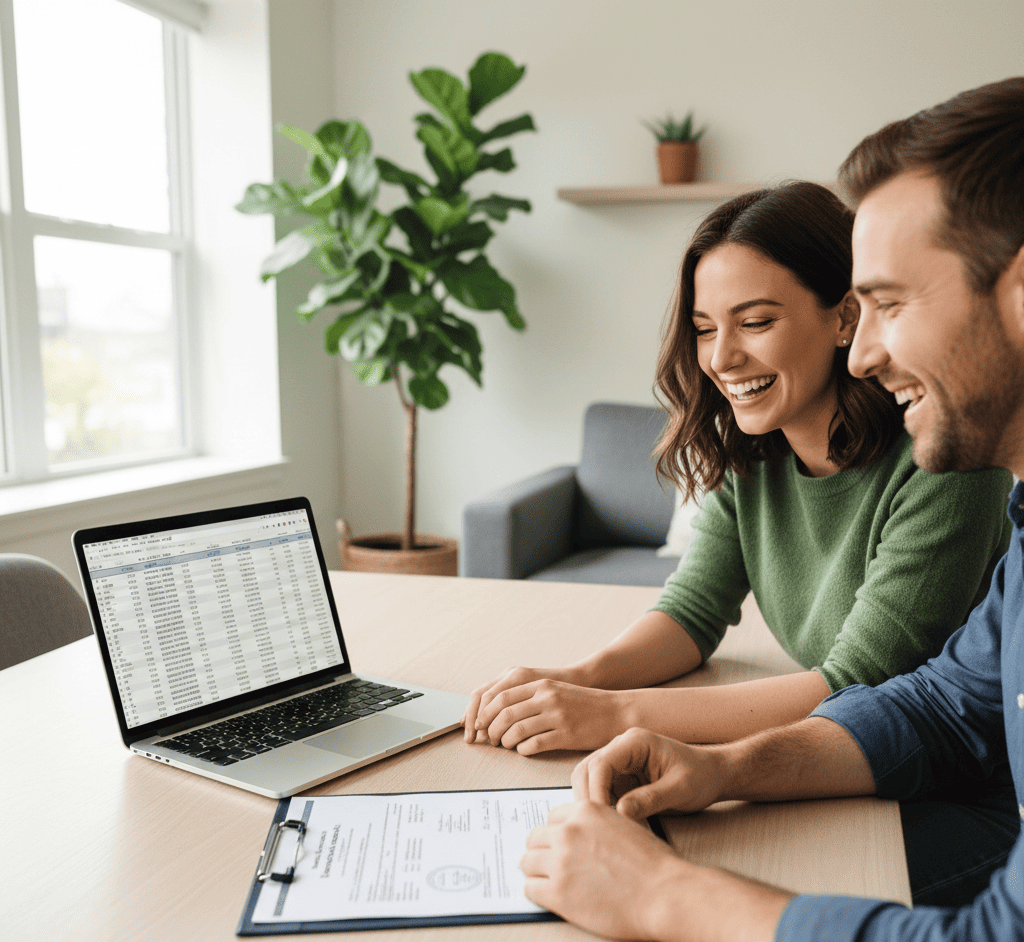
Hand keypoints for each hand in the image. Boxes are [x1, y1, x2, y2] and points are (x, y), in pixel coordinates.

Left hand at [461, 665, 585, 744]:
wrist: (616, 711)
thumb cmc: (583, 704)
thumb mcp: (555, 691)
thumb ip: (530, 697)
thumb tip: (498, 712)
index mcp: (542, 685)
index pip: (501, 696)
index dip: (485, 712)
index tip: (479, 724)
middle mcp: (547, 697)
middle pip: (505, 713)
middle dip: (491, 728)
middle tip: (489, 738)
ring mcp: (557, 716)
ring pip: (517, 730)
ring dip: (505, 741)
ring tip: (505, 745)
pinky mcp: (566, 735)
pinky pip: (534, 745)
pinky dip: (522, 750)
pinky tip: (523, 750)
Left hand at [521, 799, 791, 941]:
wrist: (665, 893)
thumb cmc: (652, 864)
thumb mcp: (622, 825)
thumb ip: (595, 825)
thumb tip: (578, 835)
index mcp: (585, 811)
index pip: (552, 818)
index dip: (557, 834)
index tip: (561, 847)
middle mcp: (568, 832)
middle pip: (535, 838)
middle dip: (543, 851)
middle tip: (553, 866)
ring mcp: (561, 861)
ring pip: (527, 861)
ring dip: (537, 871)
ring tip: (550, 881)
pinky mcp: (557, 892)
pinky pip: (530, 888)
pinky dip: (538, 893)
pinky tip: (552, 897)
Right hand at [573, 727, 726, 818]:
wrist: (713, 775)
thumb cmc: (701, 776)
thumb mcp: (680, 790)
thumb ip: (651, 799)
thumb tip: (621, 811)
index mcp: (635, 742)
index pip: (601, 764)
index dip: (596, 791)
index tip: (601, 817)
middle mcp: (622, 748)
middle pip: (587, 770)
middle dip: (589, 798)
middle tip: (599, 826)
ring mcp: (620, 762)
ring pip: (590, 780)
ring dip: (594, 803)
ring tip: (608, 827)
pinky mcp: (622, 777)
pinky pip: (602, 791)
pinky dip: (603, 807)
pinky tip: (615, 824)